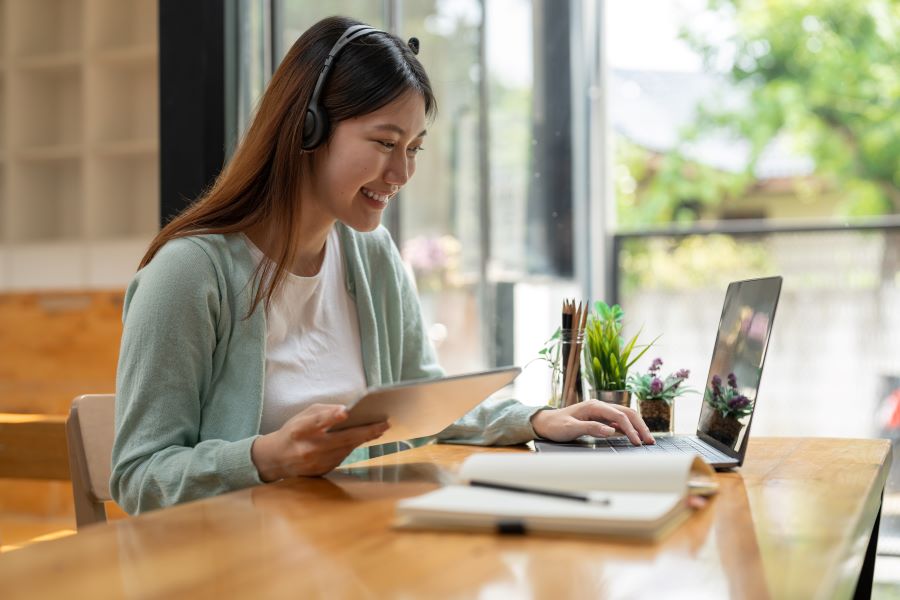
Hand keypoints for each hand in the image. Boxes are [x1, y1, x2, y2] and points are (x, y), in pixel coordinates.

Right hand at [251, 403, 388, 481]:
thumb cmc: (293, 431)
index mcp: (299, 430)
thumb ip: (324, 412)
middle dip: (365, 431)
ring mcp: (316, 463)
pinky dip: (353, 447)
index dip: (330, 417)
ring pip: (346, 449)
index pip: (316, 422)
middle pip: (340, 440)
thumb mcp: (303, 416)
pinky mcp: (322, 471)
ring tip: (379, 428)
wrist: (277, 458)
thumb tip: (348, 411)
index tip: (344, 412)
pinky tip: (363, 438)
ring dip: (364, 439)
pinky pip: (343, 457)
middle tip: (383, 424)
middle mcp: (308, 448)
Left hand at [530, 400, 654, 445]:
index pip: (619, 416)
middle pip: (627, 413)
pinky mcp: (601, 417)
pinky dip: (630, 428)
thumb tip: (611, 431)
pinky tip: (635, 437)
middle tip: (649, 441)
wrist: (545, 422)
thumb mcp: (570, 428)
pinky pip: (619, 421)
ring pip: (626, 416)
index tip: (637, 442)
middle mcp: (600, 405)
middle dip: (640, 427)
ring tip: (647, 440)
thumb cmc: (556, 425)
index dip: (630, 429)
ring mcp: (601, 411)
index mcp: (594, 406)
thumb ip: (590, 428)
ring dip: (637, 426)